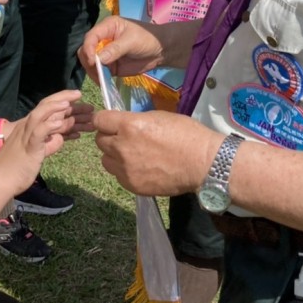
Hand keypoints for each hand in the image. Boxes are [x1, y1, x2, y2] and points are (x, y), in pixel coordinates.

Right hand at [0, 90, 86, 193]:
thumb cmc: (16, 169)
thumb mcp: (37, 152)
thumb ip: (49, 144)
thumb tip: (60, 139)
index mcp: (29, 127)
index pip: (45, 107)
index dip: (60, 99)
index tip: (75, 96)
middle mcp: (27, 127)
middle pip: (44, 105)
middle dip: (62, 97)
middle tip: (79, 92)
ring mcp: (26, 136)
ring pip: (40, 115)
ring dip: (55, 107)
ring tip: (69, 102)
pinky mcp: (28, 147)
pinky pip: (39, 133)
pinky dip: (49, 126)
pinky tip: (60, 123)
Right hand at [79, 16, 164, 78]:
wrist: (160, 51)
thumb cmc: (147, 38)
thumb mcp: (131, 41)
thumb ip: (115, 49)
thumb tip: (98, 59)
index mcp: (107, 27)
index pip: (90, 37)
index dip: (88, 49)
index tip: (93, 61)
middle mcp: (103, 39)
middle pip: (85, 50)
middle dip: (88, 61)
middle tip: (97, 71)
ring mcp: (105, 53)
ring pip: (90, 63)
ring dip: (93, 71)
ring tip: (102, 78)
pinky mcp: (110, 66)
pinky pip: (99, 72)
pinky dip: (99, 78)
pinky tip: (103, 82)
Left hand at [93, 109, 221, 196]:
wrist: (202, 163)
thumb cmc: (186, 134)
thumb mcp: (159, 117)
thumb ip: (136, 120)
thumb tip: (123, 123)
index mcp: (129, 125)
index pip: (99, 120)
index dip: (104, 120)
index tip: (110, 122)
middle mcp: (122, 147)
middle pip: (100, 140)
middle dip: (110, 137)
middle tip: (124, 138)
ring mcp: (125, 169)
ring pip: (105, 160)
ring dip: (114, 155)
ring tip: (131, 155)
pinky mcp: (132, 185)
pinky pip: (118, 175)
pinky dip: (124, 171)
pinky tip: (140, 168)